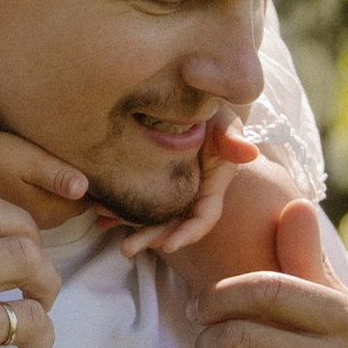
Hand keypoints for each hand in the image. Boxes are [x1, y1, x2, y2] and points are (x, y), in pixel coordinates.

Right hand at [0, 127, 89, 219]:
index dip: (91, 190)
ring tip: (51, 172)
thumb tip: (86, 188)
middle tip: (74, 166)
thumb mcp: (32, 161)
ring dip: (54, 197)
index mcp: (47, 211)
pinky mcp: (5, 215)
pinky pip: (31, 210)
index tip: (92, 169)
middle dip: (73, 196)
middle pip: (66, 211)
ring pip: (48, 211)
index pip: (83, 206)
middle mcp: (35, 223)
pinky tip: (28, 181)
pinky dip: (36, 198)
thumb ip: (59, 176)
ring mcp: (18, 221)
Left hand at [107, 123, 258, 260]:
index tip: (169, 246)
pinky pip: (132, 198)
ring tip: (103, 226)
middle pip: (172, 224)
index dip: (188, 233)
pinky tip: (97, 213)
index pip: (203, 217)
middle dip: (150, 238)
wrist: (192, 98)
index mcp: (211, 186)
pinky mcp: (149, 179)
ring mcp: (169, 189)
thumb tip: (250, 152)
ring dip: (128, 224)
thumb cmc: (214, 109)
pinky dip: (115, 207)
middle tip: (125, 249)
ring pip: (150, 214)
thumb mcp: (225, 120)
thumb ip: (233, 137)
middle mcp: (190, 194)